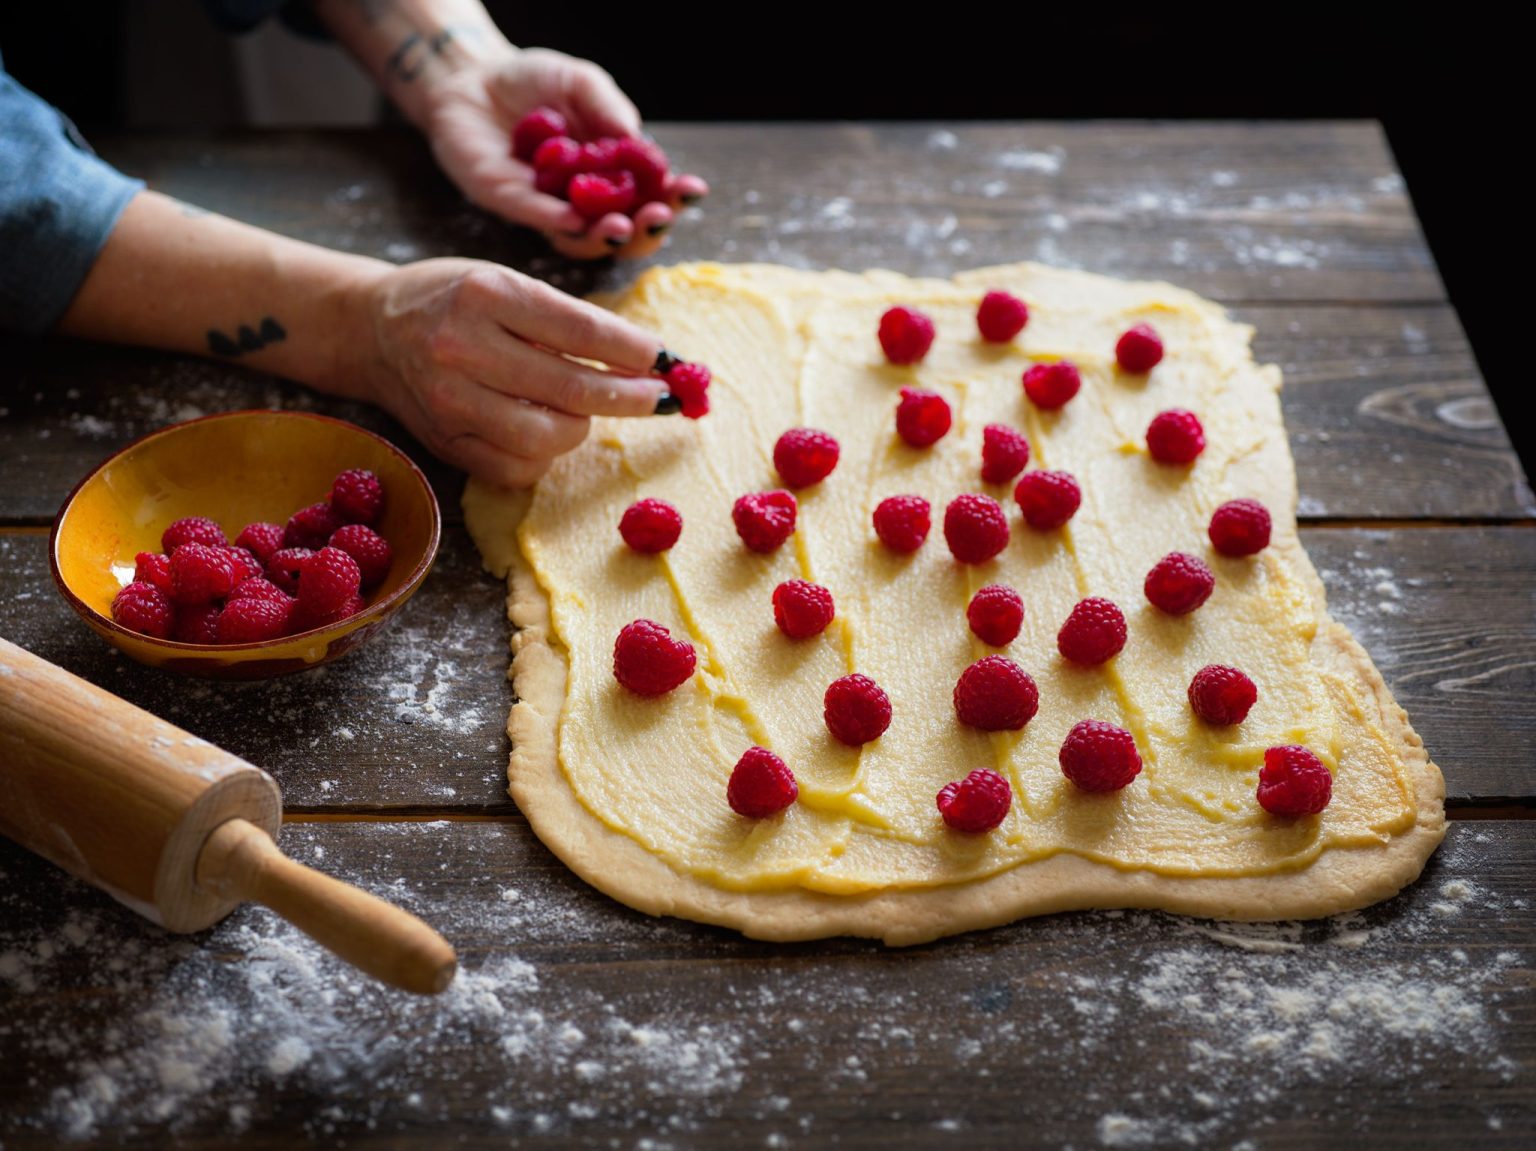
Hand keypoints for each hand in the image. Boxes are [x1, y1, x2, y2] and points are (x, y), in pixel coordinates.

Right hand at [355, 259, 669, 486]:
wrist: (372, 329)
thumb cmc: (454, 299)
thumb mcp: (507, 283)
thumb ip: (569, 320)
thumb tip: (646, 360)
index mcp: (486, 294)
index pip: (581, 331)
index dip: (634, 352)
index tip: (668, 362)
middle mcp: (462, 348)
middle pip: (571, 391)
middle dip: (630, 398)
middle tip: (660, 399)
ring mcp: (450, 401)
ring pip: (548, 437)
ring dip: (583, 426)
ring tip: (585, 407)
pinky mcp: (446, 442)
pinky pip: (519, 468)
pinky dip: (547, 455)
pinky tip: (547, 429)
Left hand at [420, 47, 708, 259]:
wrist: (472, 76)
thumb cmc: (534, 81)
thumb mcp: (581, 83)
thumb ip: (608, 108)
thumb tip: (637, 140)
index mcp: (613, 171)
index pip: (652, 195)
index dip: (674, 198)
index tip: (692, 190)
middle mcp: (584, 199)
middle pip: (624, 232)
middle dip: (645, 230)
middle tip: (656, 217)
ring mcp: (548, 207)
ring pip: (582, 240)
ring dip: (604, 236)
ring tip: (620, 224)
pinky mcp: (508, 202)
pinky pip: (536, 218)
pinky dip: (557, 220)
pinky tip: (574, 217)